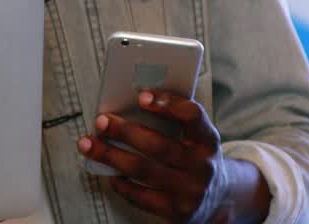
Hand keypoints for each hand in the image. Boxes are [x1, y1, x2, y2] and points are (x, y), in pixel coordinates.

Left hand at [77, 90, 231, 222]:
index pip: (192, 117)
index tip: (141, 96)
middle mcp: (202, 166)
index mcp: (208, 141)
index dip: (168, 104)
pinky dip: (120, 182)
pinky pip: (140, 196)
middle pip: (158, 146)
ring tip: (89, 144)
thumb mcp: (194, 139)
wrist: (220, 199)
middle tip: (101, 121)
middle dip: (125, 131)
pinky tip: (108, 172)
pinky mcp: (176, 212)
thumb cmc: (195, 158)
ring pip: (142, 170)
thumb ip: (171, 123)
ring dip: (110, 155)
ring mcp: (190, 192)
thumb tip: (126, 107)